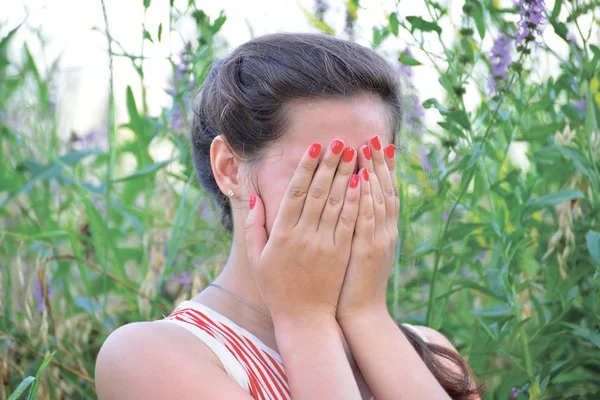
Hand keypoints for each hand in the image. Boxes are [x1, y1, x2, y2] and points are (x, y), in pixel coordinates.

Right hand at [244, 140, 361, 320]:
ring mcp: (325, 244)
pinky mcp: (341, 254)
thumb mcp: (257, 259)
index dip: (305, 168)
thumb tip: (255, 197)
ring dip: (345, 176)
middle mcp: (304, 236)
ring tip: (354, 153)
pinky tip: (362, 183)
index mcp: (282, 234)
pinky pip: (350, 223)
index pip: (296, 193)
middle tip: (338, 141)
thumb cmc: (277, 288)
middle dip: (329, 164)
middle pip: (319, 192)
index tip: (313, 148)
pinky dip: (356, 201)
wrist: (304, 319)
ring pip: (337, 203)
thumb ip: (254, 226)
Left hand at [337, 135, 398, 320]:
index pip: (384, 192)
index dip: (381, 168)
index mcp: (382, 230)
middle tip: (373, 136)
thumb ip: (358, 226)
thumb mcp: (360, 250)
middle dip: (378, 163)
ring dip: (373, 173)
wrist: (360, 315)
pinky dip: (365, 200)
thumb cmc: (352, 282)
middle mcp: (384, 231)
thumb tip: (353, 202)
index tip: (375, 145)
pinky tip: (361, 181)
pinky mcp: (365, 252)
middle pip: (384, 190)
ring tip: (367, 148)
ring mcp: (377, 241)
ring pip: (378, 200)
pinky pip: (366, 221)